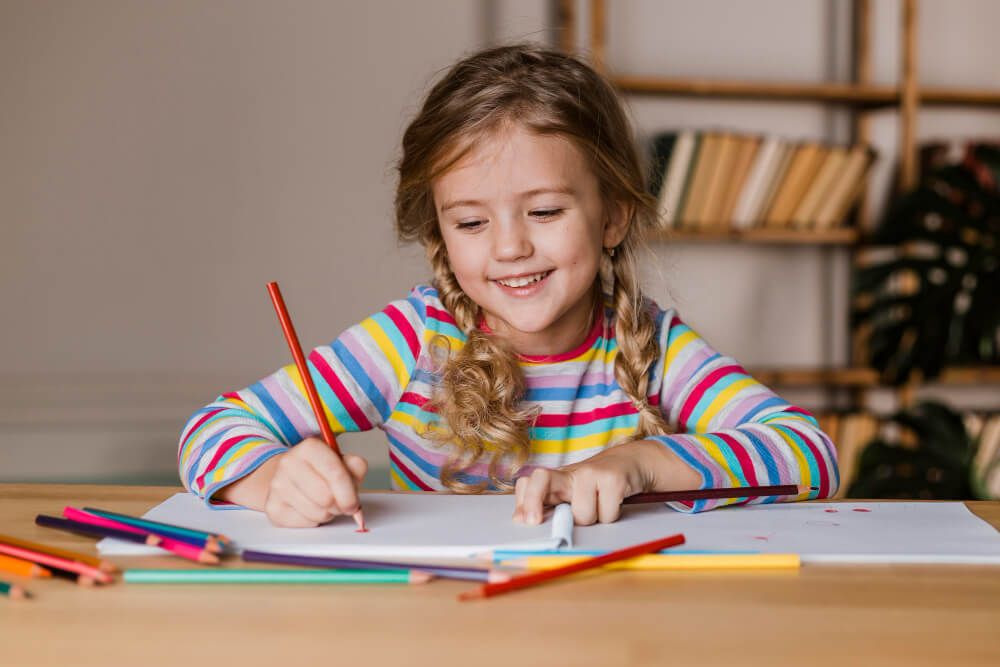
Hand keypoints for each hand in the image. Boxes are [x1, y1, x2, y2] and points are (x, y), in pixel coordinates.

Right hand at [236, 438, 367, 527]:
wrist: (286, 478)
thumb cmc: (319, 472)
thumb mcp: (340, 463)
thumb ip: (354, 466)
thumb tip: (358, 468)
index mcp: (309, 447)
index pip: (335, 473)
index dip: (349, 493)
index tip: (354, 504)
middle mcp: (289, 463)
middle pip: (326, 497)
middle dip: (338, 505)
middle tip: (338, 502)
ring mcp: (277, 486)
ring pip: (318, 513)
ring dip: (327, 513)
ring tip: (323, 503)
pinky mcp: (272, 507)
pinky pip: (306, 523)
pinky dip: (314, 520)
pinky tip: (309, 508)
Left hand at [512, 440, 653, 525]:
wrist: (630, 462)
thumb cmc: (597, 485)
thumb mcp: (572, 494)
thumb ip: (548, 505)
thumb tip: (519, 519)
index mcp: (557, 479)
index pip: (531, 481)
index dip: (524, 500)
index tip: (525, 521)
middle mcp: (570, 473)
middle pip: (540, 479)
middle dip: (533, 502)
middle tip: (538, 522)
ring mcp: (591, 473)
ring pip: (581, 514)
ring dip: (592, 520)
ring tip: (598, 510)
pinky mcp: (612, 479)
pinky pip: (606, 515)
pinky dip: (610, 517)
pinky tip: (612, 504)